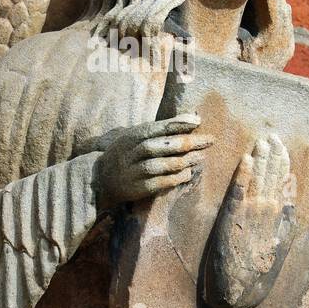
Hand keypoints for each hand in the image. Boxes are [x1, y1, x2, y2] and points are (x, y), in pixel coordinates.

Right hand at [92, 113, 211, 212]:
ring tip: (201, 157)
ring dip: (183, 161)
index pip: (155, 127)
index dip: (177, 124)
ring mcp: (133, 171)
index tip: (198, 121)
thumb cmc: (126, 154)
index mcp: (131, 136)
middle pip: (159, 145)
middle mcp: (131, 153)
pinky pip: (158, 183)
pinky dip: (175, 178)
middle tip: (208, 140)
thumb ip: (159, 129)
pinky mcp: (137, 189)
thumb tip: (192, 118)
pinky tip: (188, 174)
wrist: (100, 179)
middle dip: (185, 142)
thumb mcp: (135, 137)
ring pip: (159, 165)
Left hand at [204, 132, 294, 307]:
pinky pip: (240, 190)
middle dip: (274, 155)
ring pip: (259, 179)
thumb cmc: (259, 269)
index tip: (283, 148)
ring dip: (261, 159)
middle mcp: (270, 213)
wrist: (240, 287)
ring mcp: (252, 214)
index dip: (284, 164)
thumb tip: (290, 193)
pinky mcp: (233, 217)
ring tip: (262, 142)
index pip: (285, 184)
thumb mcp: (281, 243)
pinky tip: (247, 159)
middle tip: (273, 136)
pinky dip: (244, 174)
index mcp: (282, 219)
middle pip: (273, 177)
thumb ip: (287, 218)